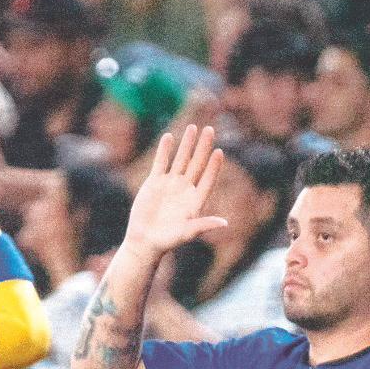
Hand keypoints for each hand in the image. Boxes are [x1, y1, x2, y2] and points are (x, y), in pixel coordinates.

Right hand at [123, 124, 226, 260]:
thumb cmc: (168, 240)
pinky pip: (161, 162)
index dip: (214, 166)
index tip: (219, 151)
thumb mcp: (187, 233)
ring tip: (192, 128)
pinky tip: (169, 137)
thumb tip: (224, 223)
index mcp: (195, 200)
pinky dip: (164, 151)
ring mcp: (170, 184)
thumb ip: (204, 225)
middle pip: (197, 164)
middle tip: (210, 130)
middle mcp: (185, 189)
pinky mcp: (155, 182)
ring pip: (180, 159)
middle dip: (203, 147)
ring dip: (187, 144)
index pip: (208, 178)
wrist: (145, 240)